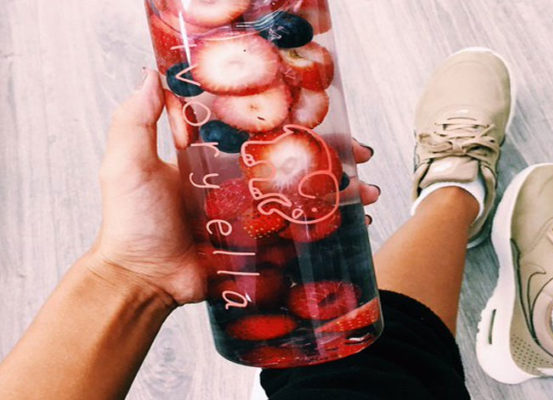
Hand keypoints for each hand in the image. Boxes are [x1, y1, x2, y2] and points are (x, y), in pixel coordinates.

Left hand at [90, 69, 379, 305]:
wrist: (141, 279)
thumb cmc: (132, 221)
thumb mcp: (129, 164)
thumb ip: (136, 122)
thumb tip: (151, 74)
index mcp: (217, 157)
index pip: (265, 132)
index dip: (296, 122)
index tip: (326, 115)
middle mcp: (240, 182)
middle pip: (295, 162)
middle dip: (334, 157)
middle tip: (362, 156)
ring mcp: (254, 215)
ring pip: (306, 197)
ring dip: (342, 193)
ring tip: (368, 193)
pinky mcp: (261, 246)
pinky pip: (300, 235)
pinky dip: (330, 230)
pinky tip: (355, 227)